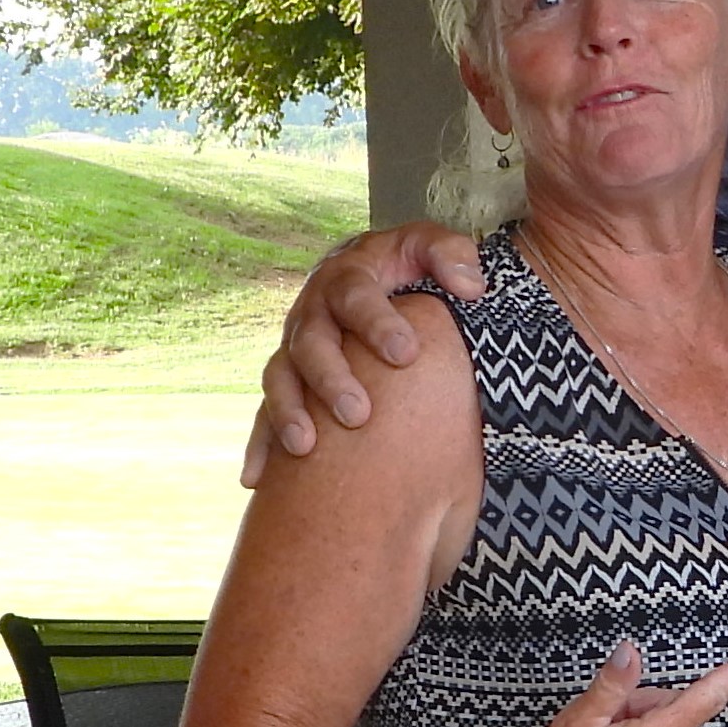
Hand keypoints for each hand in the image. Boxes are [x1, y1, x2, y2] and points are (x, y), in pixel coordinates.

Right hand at [243, 222, 486, 482]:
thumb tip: (470, 286)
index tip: (406, 354)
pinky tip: (257, 479)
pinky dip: (260, 445)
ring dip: (289, 413)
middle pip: (312, 345)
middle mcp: (312, 313)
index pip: (356, 298)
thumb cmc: (406, 266)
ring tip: (306, 448)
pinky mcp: (288, 382)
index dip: (377, 324)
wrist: (369, 276)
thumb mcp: (429, 247)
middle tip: (359, 414)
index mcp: (346, 278)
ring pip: (282, 378)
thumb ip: (451, 254)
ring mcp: (294, 349)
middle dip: (332, 379)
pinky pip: (265, 413)